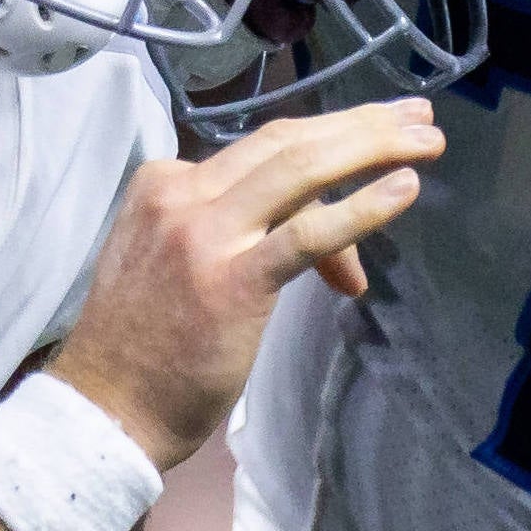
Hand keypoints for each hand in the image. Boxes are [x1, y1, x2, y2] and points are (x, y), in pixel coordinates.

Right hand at [41, 103, 437, 461]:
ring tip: (426, 141)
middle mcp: (182, 195)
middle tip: (416, 118)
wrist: (105, 412)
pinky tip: (405, 189)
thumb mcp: (175, 259)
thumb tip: (328, 244)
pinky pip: (309, 232)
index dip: (326, 152)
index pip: (262, 151)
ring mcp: (205, 234)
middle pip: (287, 141)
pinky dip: (363, 207)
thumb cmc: (145, 347)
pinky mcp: (234, 280)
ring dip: (372, 146)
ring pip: (302, 168)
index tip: (373, 154)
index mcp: (163, 183)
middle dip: (359, 125)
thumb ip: (236, 233)